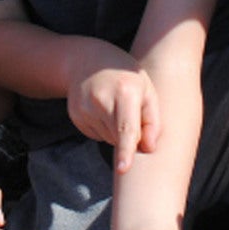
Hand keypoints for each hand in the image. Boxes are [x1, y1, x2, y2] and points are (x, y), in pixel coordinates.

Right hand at [69, 46, 160, 171]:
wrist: (88, 61)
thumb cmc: (126, 78)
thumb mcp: (147, 91)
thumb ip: (152, 121)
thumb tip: (148, 149)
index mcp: (125, 93)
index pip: (126, 128)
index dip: (125, 150)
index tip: (122, 168)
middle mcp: (101, 101)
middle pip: (119, 137)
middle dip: (129, 134)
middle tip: (129, 109)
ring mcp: (85, 109)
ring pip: (108, 138)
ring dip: (115, 130)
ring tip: (114, 106)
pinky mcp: (76, 116)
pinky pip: (96, 134)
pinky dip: (103, 127)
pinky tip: (102, 109)